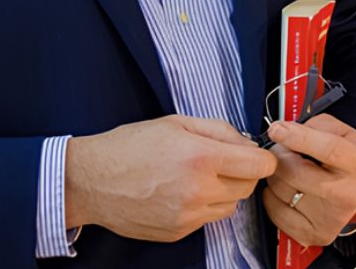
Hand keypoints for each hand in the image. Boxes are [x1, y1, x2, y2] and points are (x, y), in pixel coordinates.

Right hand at [65, 114, 276, 242]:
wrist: (93, 180)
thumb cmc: (129, 146)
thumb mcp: (173, 122)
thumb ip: (216, 129)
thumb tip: (244, 141)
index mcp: (200, 157)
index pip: (258, 165)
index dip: (261, 157)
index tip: (255, 153)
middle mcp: (199, 191)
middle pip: (248, 187)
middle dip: (242, 171)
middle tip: (219, 159)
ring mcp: (190, 216)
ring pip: (230, 206)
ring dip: (223, 190)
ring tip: (196, 175)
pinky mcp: (180, 232)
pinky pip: (207, 219)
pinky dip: (202, 205)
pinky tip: (179, 190)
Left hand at [263, 113, 355, 246]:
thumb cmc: (343, 156)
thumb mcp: (336, 130)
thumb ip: (310, 125)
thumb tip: (281, 130)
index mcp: (355, 163)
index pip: (327, 149)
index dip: (298, 138)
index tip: (276, 130)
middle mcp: (346, 194)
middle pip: (294, 172)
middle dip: (278, 155)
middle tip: (283, 151)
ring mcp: (331, 218)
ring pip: (280, 189)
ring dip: (274, 174)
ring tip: (287, 170)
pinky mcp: (315, 233)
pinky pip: (275, 210)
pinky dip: (271, 197)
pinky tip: (285, 189)